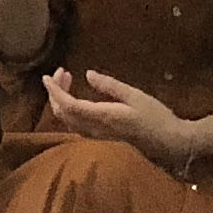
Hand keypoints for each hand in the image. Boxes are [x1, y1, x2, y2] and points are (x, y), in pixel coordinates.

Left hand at [43, 67, 197, 168]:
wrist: (166, 141)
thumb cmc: (154, 116)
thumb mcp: (134, 95)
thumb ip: (109, 86)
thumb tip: (87, 74)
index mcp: (101, 116)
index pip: (68, 105)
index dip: (54, 92)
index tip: (46, 76)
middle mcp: (94, 128)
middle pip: (63, 114)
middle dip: (56, 93)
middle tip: (61, 72)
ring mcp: (97, 134)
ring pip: (67, 120)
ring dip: (61, 100)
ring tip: (67, 79)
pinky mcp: (101, 135)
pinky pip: (75, 124)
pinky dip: (69, 109)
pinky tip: (76, 97)